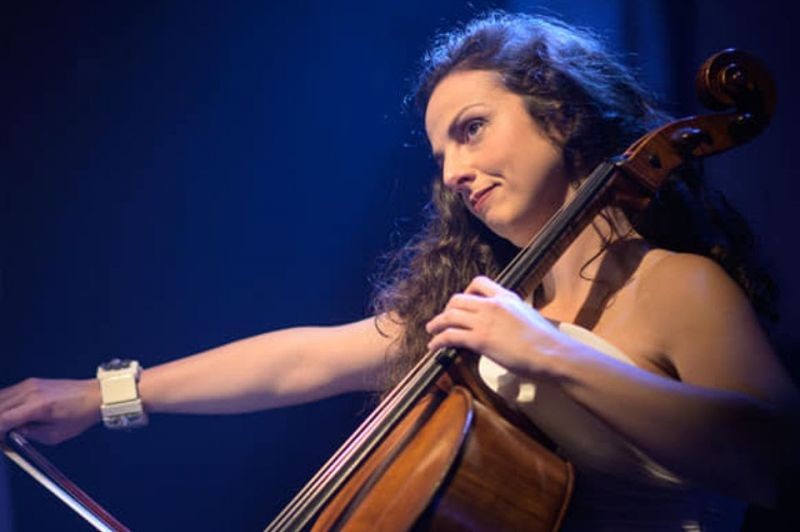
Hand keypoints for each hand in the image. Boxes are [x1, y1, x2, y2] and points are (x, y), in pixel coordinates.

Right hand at [0, 378, 101, 444]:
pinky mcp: (30, 382)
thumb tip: (12, 434)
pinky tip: (7, 415)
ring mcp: (29, 385)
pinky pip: (7, 393)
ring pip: (0, 398)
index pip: (2, 419)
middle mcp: (31, 392)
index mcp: (38, 406)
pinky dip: (3, 405)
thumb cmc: (81, 414)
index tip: (0, 440)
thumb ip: (30, 435)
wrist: (94, 395)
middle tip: (2, 435)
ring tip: (5, 427)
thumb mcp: (55, 435)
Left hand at [425, 276, 568, 379]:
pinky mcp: (480, 339)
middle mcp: (493, 304)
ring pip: (450, 315)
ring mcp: (485, 321)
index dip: (466, 292)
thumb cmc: (546, 341)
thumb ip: (512, 315)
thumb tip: (504, 324)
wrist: (552, 353)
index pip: (479, 282)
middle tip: (444, 319)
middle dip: (447, 309)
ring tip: (431, 330)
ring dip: (437, 323)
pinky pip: (451, 335)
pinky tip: (434, 346)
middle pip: (458, 299)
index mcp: (506, 296)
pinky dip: (438, 340)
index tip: (462, 302)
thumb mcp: (528, 316)